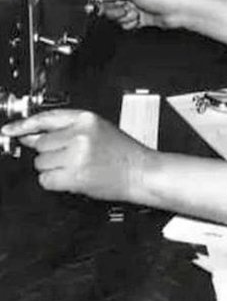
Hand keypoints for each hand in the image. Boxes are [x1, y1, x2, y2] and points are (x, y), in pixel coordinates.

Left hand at [1, 110, 152, 201]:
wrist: (140, 171)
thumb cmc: (122, 153)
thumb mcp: (98, 130)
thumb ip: (66, 130)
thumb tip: (32, 135)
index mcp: (87, 119)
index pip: (47, 118)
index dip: (24, 125)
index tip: (10, 130)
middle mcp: (80, 134)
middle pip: (41, 145)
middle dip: (50, 153)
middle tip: (70, 157)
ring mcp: (77, 155)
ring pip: (41, 163)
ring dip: (53, 168)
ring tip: (76, 167)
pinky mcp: (74, 175)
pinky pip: (46, 180)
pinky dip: (55, 182)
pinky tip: (72, 178)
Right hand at [97, 0, 190, 29]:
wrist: (179, 10)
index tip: (102, 4)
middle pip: (111, 4)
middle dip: (114, 9)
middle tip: (123, 9)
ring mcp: (137, 6)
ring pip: (118, 15)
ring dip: (124, 17)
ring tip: (134, 14)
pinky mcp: (142, 17)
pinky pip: (127, 23)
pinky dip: (130, 24)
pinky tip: (137, 20)